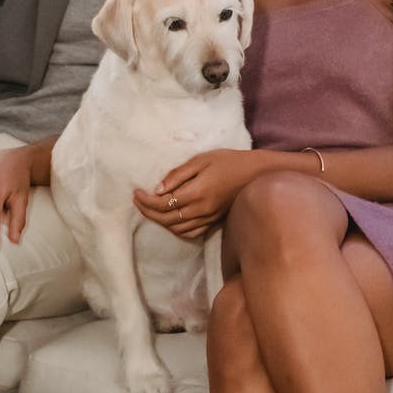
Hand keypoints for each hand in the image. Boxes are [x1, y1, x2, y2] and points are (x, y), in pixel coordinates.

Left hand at [134, 149, 261, 238]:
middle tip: (138, 200)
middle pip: (166, 218)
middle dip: (148, 211)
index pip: (163, 203)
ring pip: (176, 228)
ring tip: (149, 209)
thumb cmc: (228, 161)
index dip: (146, 201)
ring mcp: (208, 218)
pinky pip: (190, 232)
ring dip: (159, 221)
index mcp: (196, 192)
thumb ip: (178, 175)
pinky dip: (175, 229)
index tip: (136, 192)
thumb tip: (157, 189)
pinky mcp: (214, 221)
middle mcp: (201, 210)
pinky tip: (170, 220)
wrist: (256, 174)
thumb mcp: (201, 160)